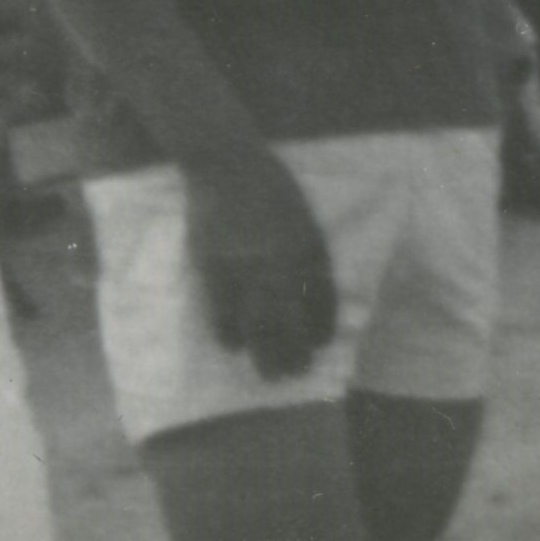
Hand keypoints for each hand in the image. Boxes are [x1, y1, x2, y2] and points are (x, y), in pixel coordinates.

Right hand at [185, 152, 337, 380]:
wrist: (227, 163)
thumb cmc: (268, 185)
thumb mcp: (301, 216)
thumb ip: (305, 251)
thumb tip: (307, 290)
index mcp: (309, 245)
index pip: (322, 297)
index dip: (323, 325)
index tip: (321, 345)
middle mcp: (283, 262)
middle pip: (293, 319)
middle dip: (297, 351)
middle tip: (296, 374)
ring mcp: (248, 267)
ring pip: (260, 323)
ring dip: (266, 354)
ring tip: (270, 376)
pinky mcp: (216, 268)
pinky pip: (223, 311)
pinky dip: (229, 332)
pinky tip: (232, 346)